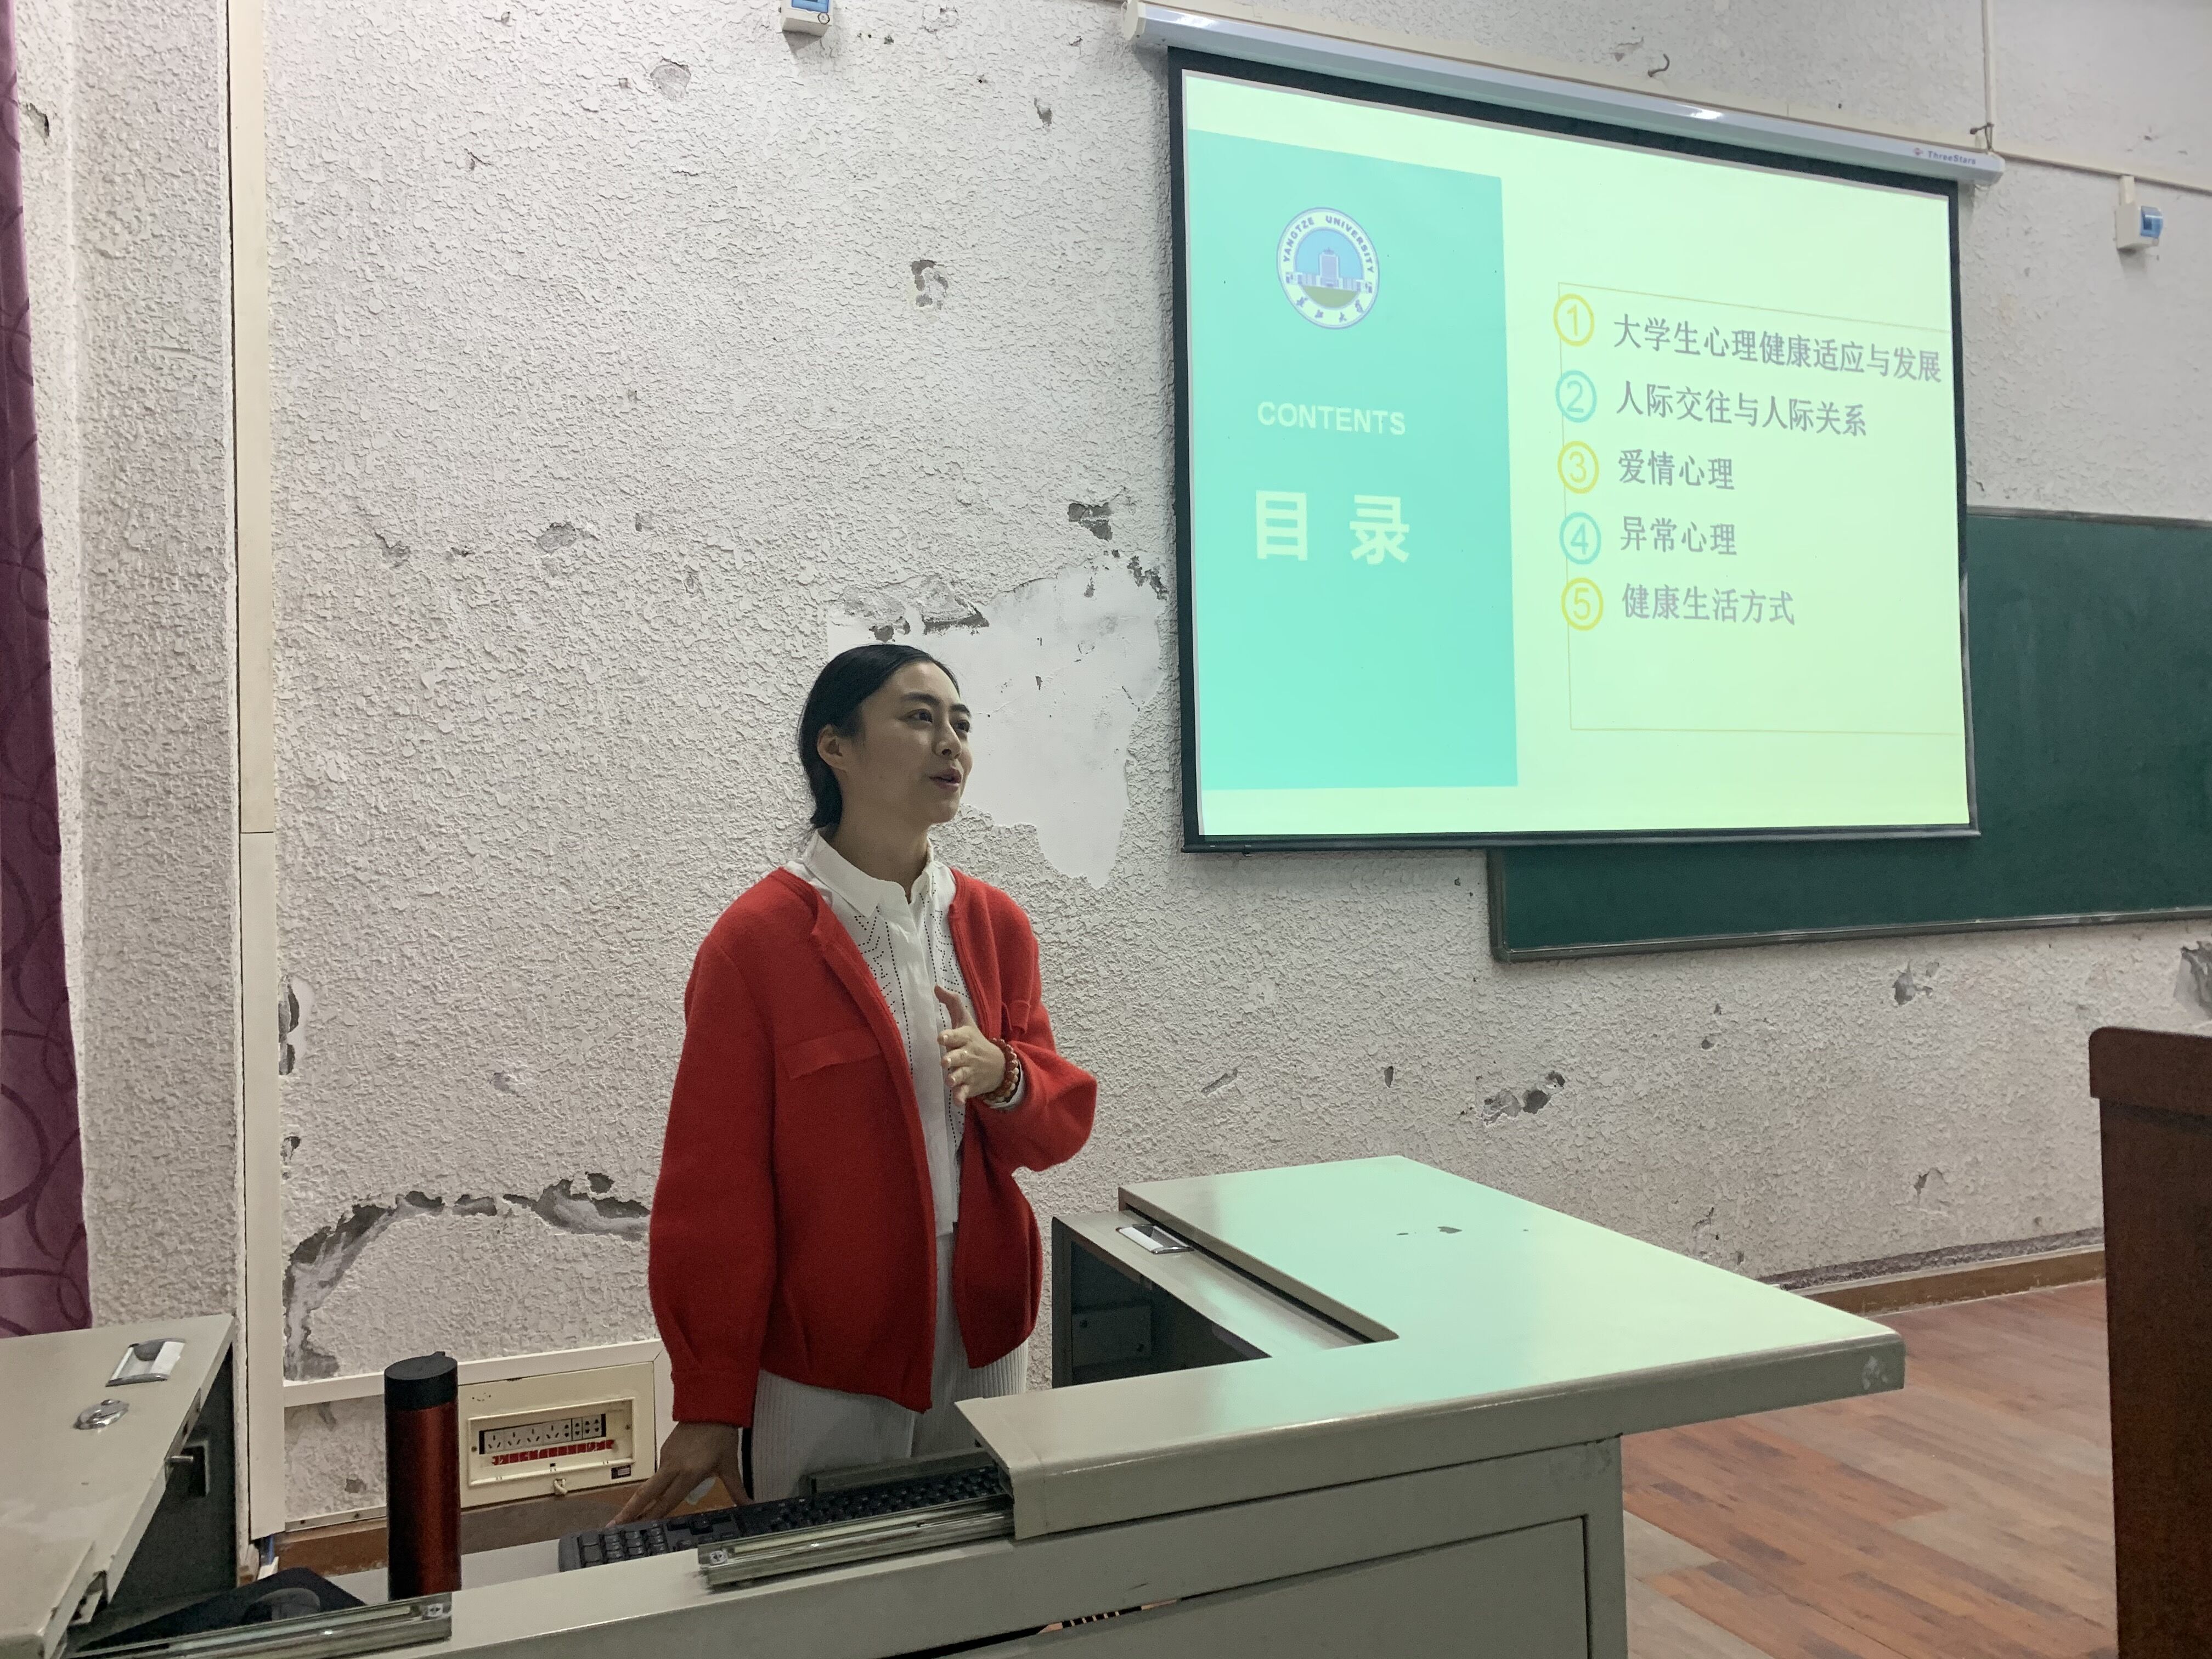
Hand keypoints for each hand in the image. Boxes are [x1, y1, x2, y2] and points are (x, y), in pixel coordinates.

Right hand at [610, 1421, 747, 1522]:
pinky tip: (656, 1492)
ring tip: (629, 1516)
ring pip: (651, 1484)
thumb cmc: (721, 1435)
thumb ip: (737, 1489)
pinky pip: (660, 1472)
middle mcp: (673, 1468)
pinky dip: (657, 1484)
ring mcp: (667, 1458)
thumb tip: (749, 1505)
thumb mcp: (730, 1465)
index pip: (667, 1502)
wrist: (711, 1405)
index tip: (636, 1529)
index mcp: (689, 1474)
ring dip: (640, 1500)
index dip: (651, 1517)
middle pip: (646, 1494)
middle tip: (612, 1526)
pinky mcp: (665, 1450)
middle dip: (629, 1512)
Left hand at [933, 986, 1005, 1102]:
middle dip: (953, 1059)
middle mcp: (968, 1055)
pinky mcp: (971, 1085)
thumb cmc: (975, 1039)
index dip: (949, 1037)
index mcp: (965, 1038)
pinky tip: (958, 1101)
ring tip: (949, 1081)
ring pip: (961, 1075)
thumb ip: (952, 1003)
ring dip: (955, 1078)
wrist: (999, 1065)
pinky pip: (965, 1092)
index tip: (941, 1038)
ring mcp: (970, 1071)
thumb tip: (935, 986)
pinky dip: (962, 1097)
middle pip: (959, 1056)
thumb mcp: (966, 1020)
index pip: (957, 1036)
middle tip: (945, 1061)